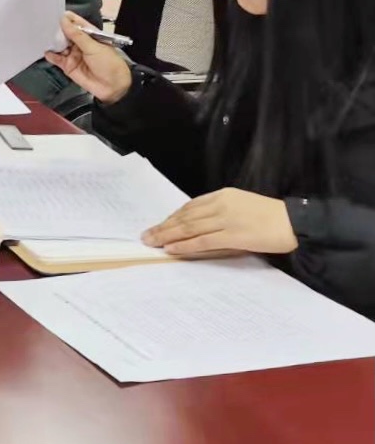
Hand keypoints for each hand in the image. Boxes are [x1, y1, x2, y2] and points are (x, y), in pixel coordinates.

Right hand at [44, 12, 132, 103]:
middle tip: (45, 25)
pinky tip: (47, 52)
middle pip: (65, 34)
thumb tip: (64, 20)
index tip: (55, 13)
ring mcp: (73, 54)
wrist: (112, 87)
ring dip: (52, 42)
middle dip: (56, 30)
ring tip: (43, 37)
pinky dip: (51, 55)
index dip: (67, 18)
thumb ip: (77, 35)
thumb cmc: (108, 63)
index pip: (76, 24)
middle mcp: (80, 44)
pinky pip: (57, 59)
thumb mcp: (93, 47)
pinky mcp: (68, 66)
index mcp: (89, 36)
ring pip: (59, 45)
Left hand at [143, 188, 298, 255]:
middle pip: (185, 216)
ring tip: (152, 242)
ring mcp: (226, 219)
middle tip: (147, 235)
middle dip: (164, 226)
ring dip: (167, 235)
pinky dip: (184, 244)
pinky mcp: (233, 235)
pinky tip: (171, 248)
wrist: (296, 222)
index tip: (160, 224)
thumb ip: (222, 212)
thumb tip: (202, 225)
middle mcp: (221, 204)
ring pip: (189, 227)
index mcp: (223, 195)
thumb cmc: (273, 217)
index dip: (173, 217)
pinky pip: (202, 240)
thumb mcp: (243, 207)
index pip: (190, 206)